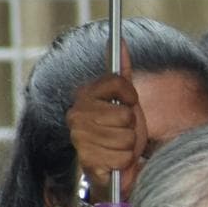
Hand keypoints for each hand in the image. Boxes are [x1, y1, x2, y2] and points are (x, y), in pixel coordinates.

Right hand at [68, 70, 145, 187]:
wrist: (112, 166)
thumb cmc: (120, 130)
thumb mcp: (125, 99)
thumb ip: (123, 71)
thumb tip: (119, 40)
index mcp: (85, 95)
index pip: (117, 81)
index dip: (130, 95)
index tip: (130, 103)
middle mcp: (76, 114)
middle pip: (125, 113)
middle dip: (131, 126)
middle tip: (122, 131)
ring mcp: (79, 137)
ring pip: (126, 137)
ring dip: (128, 146)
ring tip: (119, 147)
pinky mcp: (86, 161)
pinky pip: (122, 157)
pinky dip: (124, 162)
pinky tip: (114, 160)